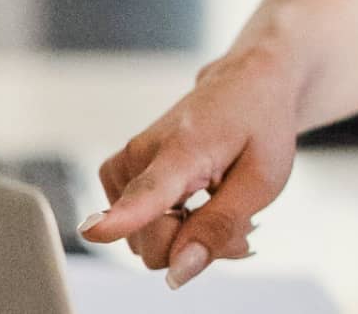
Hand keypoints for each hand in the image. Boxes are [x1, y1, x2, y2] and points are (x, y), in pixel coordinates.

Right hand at [81, 48, 301, 289]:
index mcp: (183, 148)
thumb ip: (220, 227)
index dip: (123, 217)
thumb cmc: (259, 127)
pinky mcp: (119, 172)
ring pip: (145, 242)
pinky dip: (169, 227)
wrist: (247, 85)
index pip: (149, 191)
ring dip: (185, 236)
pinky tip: (198, 205)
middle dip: (193, 246)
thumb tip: (178, 272)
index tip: (95, 231)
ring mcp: (126, 163)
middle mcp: (142, 153)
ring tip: (219, 202)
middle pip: (151, 244)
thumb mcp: (262, 182)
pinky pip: (138, 229)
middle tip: (236, 220)